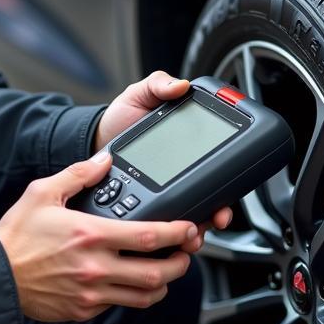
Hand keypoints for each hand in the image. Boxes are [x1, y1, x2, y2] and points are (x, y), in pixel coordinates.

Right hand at [0, 151, 195, 322]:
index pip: (148, 237)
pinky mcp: (84, 310)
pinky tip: (130, 282)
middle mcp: (95, 267)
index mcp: (90, 235)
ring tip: (165, 271)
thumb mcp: (42, 193)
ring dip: (163, 285)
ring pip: (144, 297)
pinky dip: (132, 295)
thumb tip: (105, 161)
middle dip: (181, 264)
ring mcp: (91, 293)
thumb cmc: (16, 236)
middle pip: (157, 273)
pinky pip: (119, 306)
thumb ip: (78, 174)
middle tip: (185, 253)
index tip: (189, 228)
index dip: (177, 233)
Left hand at [92, 69, 233, 252]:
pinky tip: (172, 239)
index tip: (229, 193)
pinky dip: (172, 234)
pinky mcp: (150, 202)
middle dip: (219, 210)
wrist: (93, 140)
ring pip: (193, 214)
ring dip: (200, 227)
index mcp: (188, 145)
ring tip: (195, 234)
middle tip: (217, 216)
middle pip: (212, 196)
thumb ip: (159, 85)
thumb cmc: (120, 116)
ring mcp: (167, 188)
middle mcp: (183, 170)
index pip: (218, 166)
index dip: (229, 181)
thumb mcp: (139, 94)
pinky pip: (165, 222)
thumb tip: (180, 85)